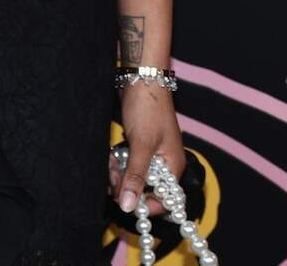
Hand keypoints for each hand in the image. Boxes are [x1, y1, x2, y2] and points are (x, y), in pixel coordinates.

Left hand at [112, 83, 186, 218]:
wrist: (141, 79)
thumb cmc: (148, 109)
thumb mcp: (141, 146)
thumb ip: (135, 177)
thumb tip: (129, 206)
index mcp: (173, 166)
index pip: (164, 200)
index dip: (145, 204)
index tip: (125, 200)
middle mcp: (164, 164)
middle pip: (146, 190)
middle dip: (128, 186)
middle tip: (114, 175)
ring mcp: (152, 155)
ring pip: (134, 178)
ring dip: (121, 174)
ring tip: (112, 162)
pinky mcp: (139, 147)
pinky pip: (128, 165)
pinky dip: (119, 164)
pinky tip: (112, 156)